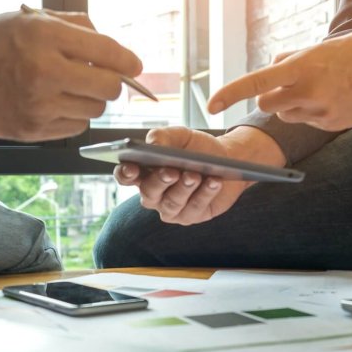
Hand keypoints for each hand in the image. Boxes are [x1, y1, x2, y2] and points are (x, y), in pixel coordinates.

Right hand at [0, 8, 142, 141]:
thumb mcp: (32, 18)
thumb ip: (77, 27)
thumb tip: (115, 49)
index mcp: (47, 37)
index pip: (108, 53)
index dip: (128, 61)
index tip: (134, 65)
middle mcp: (45, 72)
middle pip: (108, 88)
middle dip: (111, 82)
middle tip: (101, 78)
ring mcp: (39, 106)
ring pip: (94, 110)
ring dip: (90, 99)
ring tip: (69, 88)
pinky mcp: (32, 130)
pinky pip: (75, 127)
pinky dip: (73, 116)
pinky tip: (55, 103)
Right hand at [114, 126, 284, 224]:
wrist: (226, 158)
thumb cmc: (196, 148)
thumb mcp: (180, 135)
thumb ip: (163, 136)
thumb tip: (152, 144)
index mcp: (144, 173)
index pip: (125, 176)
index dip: (125, 174)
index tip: (132, 167)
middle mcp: (154, 194)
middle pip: (149, 193)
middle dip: (159, 182)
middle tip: (171, 171)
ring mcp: (172, 208)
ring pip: (172, 204)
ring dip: (184, 189)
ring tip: (195, 174)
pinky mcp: (192, 216)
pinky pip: (195, 208)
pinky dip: (205, 194)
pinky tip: (213, 181)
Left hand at [208, 25, 351, 130]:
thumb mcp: (322, 46)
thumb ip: (292, 60)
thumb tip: (270, 68)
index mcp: (303, 65)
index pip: (256, 82)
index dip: (230, 94)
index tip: (211, 105)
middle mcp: (308, 90)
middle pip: (266, 104)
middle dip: (269, 97)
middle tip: (290, 85)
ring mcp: (321, 111)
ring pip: (286, 114)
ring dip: (292, 104)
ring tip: (321, 88)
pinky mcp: (333, 125)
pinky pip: (308, 122)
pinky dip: (313, 113)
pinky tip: (336, 98)